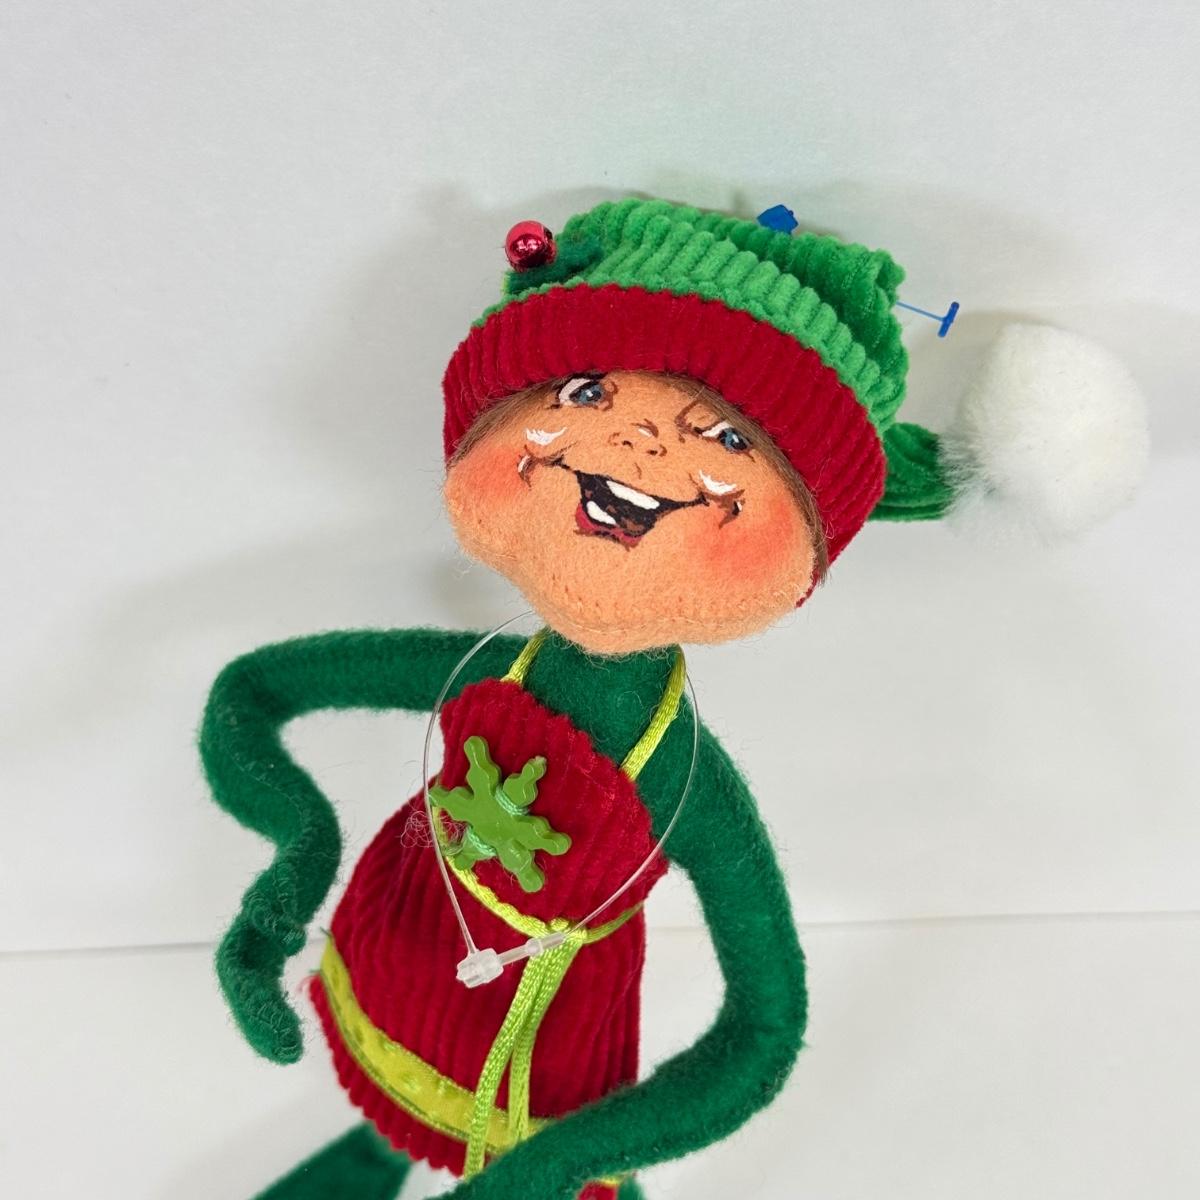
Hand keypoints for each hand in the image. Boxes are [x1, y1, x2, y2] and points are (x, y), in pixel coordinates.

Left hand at [215, 876, 307, 1064]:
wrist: (306, 833)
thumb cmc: (297, 882)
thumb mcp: (288, 922)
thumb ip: (281, 950)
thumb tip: (297, 980)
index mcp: (258, 945)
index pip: (248, 991)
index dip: (258, 1022)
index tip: (284, 1054)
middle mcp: (252, 932)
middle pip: (239, 980)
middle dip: (257, 1017)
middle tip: (284, 1050)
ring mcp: (260, 906)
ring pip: (242, 952)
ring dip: (256, 989)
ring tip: (279, 1018)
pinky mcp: (277, 879)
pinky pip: (267, 902)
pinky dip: (275, 922)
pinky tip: (294, 939)